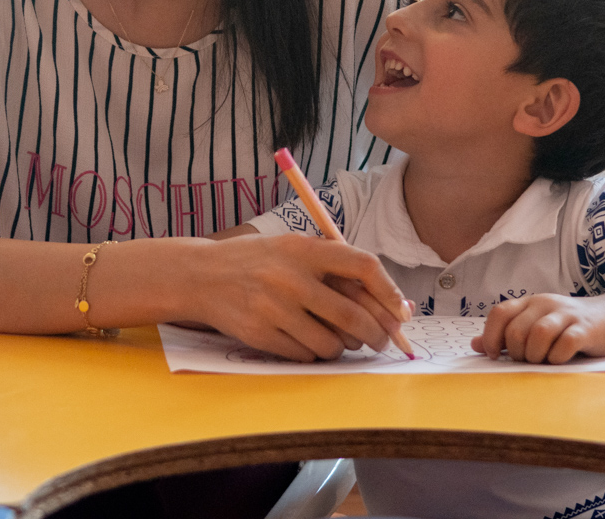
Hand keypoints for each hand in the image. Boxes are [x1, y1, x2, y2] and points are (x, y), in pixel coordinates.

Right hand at [187, 233, 409, 362]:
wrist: (202, 276)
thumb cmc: (257, 261)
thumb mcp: (293, 249)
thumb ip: (334, 269)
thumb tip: (389, 303)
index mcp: (305, 249)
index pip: (363, 266)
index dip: (390, 291)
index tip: (402, 312)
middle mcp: (291, 277)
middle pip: (352, 315)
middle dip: (376, 334)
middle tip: (381, 341)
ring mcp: (274, 307)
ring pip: (330, 343)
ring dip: (343, 348)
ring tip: (339, 341)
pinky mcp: (259, 334)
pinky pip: (304, 355)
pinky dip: (314, 354)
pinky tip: (308, 342)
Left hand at [472, 293, 604, 363]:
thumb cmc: (568, 326)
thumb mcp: (535, 325)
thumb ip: (506, 335)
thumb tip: (474, 346)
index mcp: (529, 302)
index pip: (499, 313)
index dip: (491, 336)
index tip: (495, 355)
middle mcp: (545, 304)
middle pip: (517, 329)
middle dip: (517, 352)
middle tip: (527, 360)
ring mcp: (566, 315)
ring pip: (538, 335)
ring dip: (536, 356)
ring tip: (542, 361)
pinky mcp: (585, 329)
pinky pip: (565, 344)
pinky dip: (558, 357)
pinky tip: (560, 360)